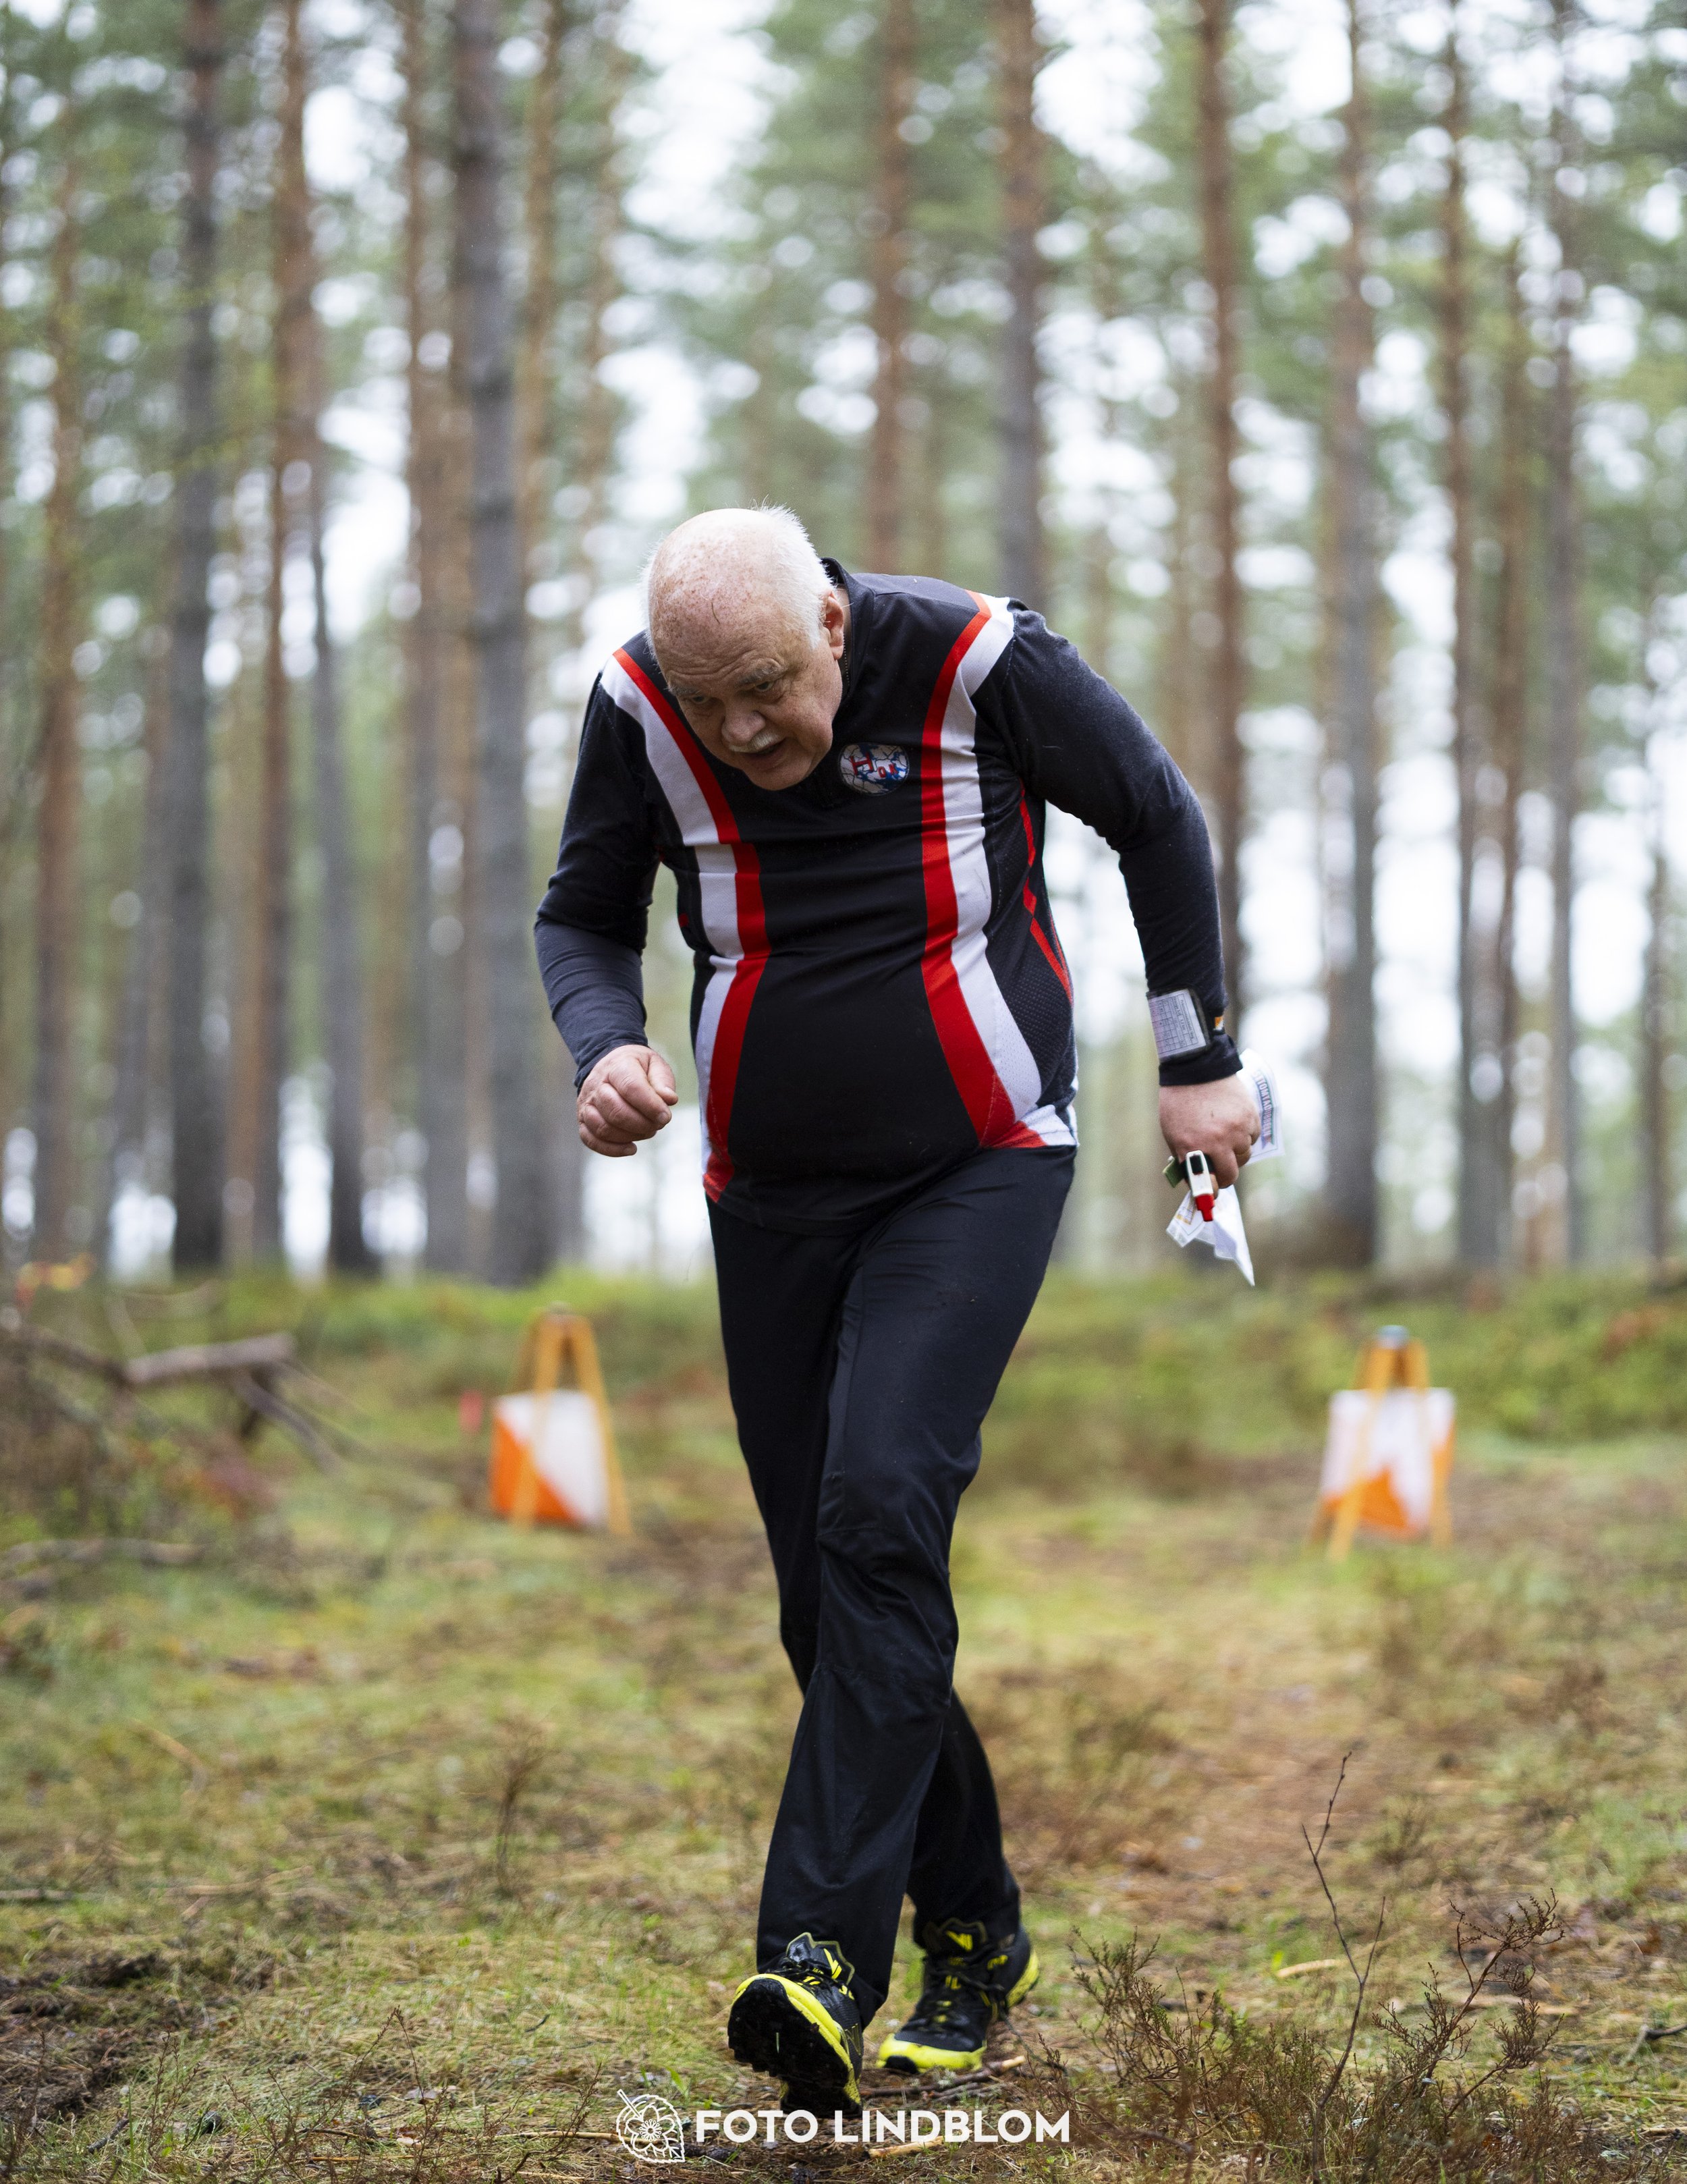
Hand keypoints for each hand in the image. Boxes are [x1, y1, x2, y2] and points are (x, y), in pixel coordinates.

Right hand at [577, 1044, 678, 1156]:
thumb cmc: (638, 1068)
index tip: (666, 1116)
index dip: (650, 1106)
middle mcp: (596, 1084)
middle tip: (659, 1124)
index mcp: (616, 1066)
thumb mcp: (654, 1065)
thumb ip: (662, 1081)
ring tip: (648, 1131)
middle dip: (643, 1124)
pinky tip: (631, 1149)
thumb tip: (669, 1099)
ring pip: (603, 1128)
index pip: (631, 1087)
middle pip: (616, 1111)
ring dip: (630, 1136)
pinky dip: (612, 1149)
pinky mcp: (582, 1120)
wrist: (611, 1066)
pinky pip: (591, 1140)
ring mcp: (586, 1104)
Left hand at [1159, 1073, 1258, 1190]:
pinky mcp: (1251, 1117)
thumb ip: (1185, 1159)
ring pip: (1244, 1156)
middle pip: (1231, 1175)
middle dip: (1224, 1175)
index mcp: (1193, 1146)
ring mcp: (1237, 1129)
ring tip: (1223, 1136)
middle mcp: (1217, 1141)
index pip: (1207, 1183)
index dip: (1210, 1192)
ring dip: (1235, 1153)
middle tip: (1218, 1167)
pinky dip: (1245, 1136)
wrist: (1196, 1068)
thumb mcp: (1173, 1134)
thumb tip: (1198, 1182)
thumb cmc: (1180, 1104)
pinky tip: (1233, 1123)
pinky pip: (1252, 1139)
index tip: (1210, 1194)